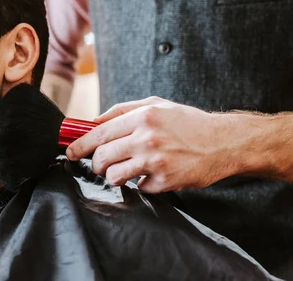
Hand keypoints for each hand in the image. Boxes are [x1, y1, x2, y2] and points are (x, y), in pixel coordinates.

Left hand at [66, 96, 244, 192]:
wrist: (222, 143)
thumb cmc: (187, 122)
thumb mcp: (156, 105)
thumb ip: (123, 110)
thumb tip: (94, 121)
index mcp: (143, 117)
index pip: (99, 133)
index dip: (80, 145)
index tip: (70, 151)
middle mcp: (147, 139)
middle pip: (102, 157)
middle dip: (95, 163)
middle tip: (99, 164)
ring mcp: (156, 162)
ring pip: (114, 175)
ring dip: (113, 175)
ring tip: (124, 170)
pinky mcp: (165, 181)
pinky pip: (138, 187)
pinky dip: (141, 183)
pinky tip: (152, 174)